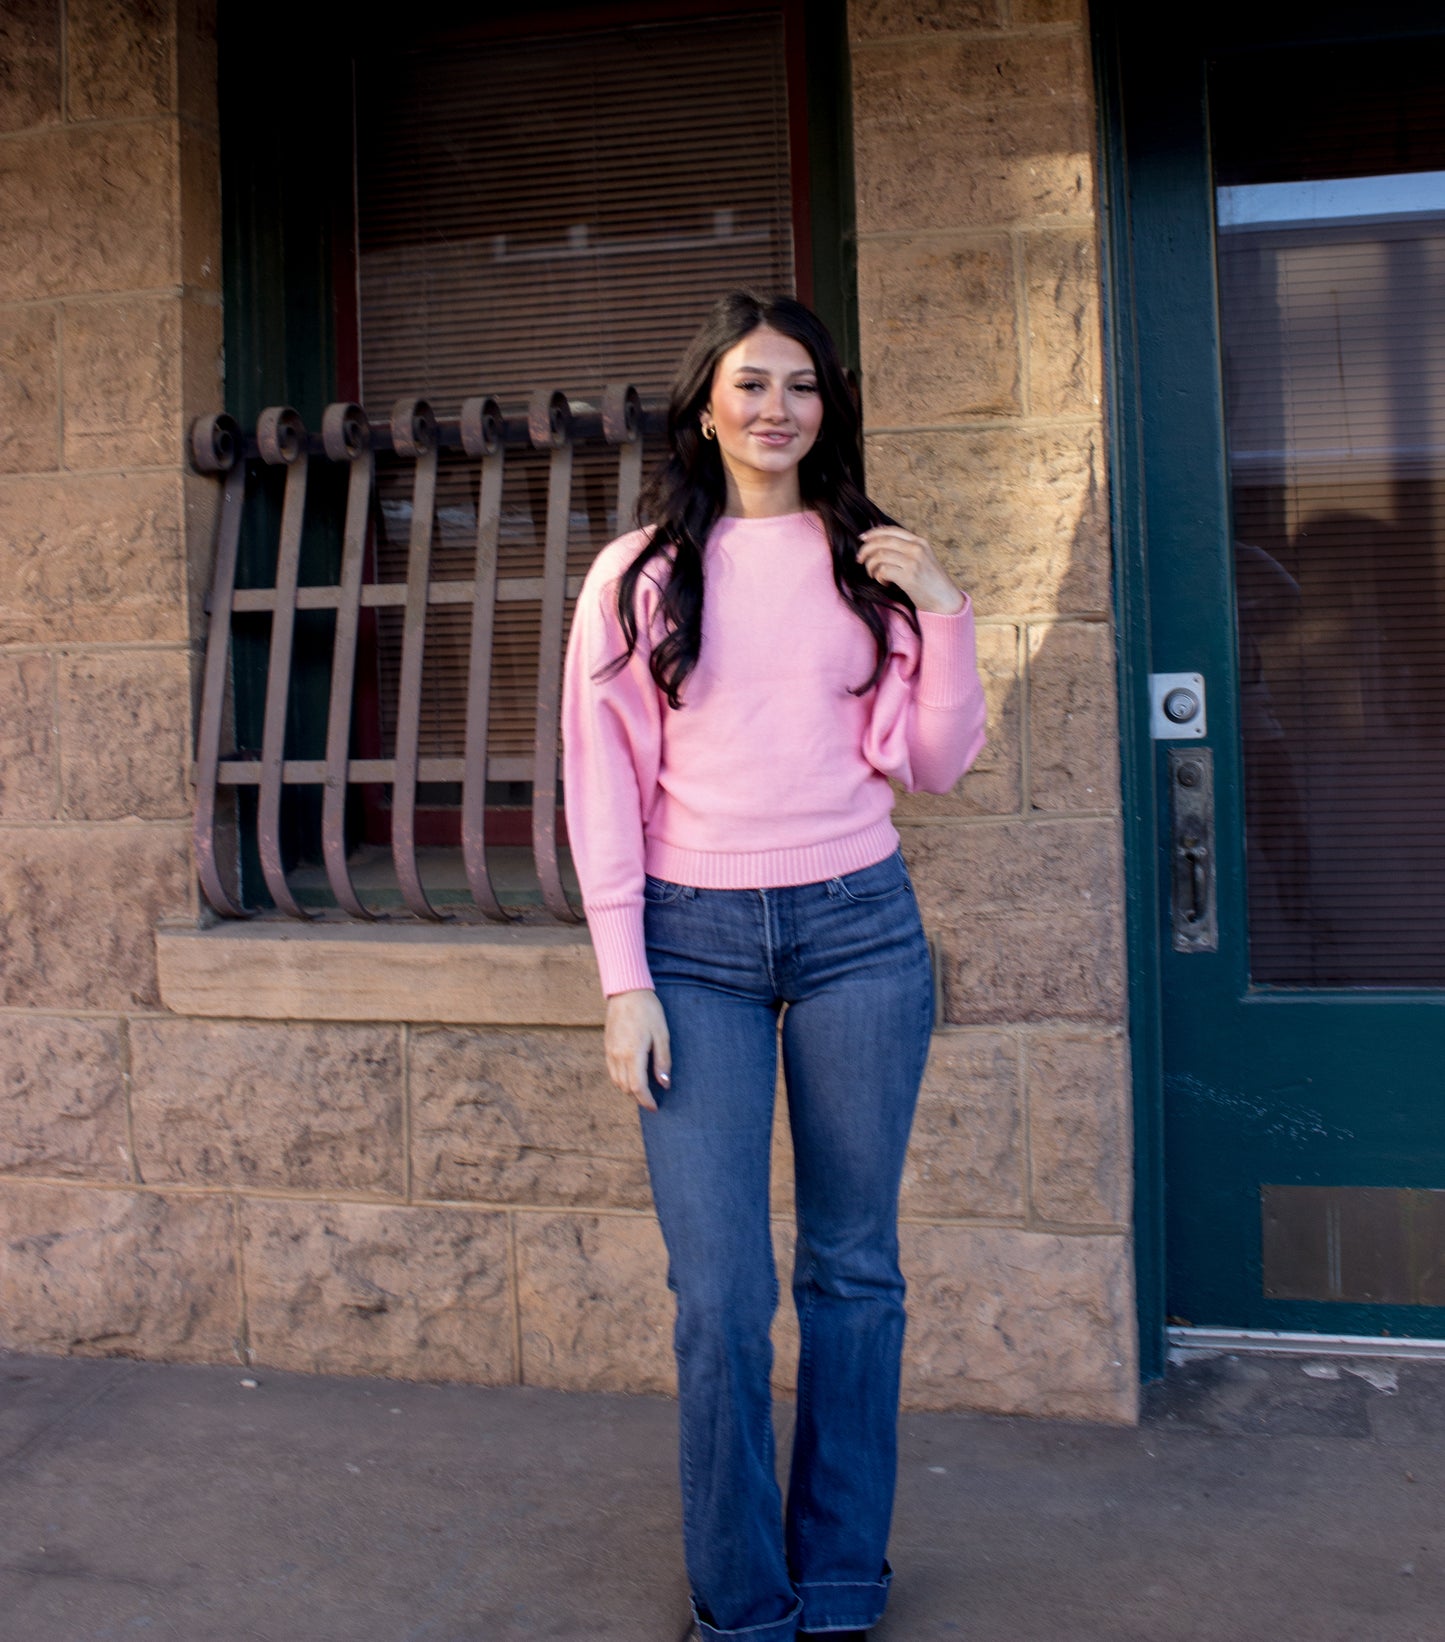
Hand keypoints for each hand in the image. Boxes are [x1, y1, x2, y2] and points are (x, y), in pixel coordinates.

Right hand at [604, 988, 671, 1110]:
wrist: (626, 991)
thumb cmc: (648, 1011)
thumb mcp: (662, 1035)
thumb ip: (663, 1061)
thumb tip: (664, 1084)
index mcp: (633, 1054)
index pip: (637, 1087)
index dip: (646, 1101)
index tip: (655, 1107)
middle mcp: (618, 1056)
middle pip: (625, 1088)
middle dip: (638, 1097)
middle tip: (651, 1100)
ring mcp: (610, 1051)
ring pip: (616, 1081)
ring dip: (629, 1089)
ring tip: (643, 1090)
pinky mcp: (607, 1046)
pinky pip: (611, 1071)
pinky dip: (620, 1079)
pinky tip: (631, 1076)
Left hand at [858, 526, 964, 615]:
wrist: (945, 600)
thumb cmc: (931, 582)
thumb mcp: (924, 558)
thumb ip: (907, 549)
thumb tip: (881, 543)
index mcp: (920, 542)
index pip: (892, 530)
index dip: (874, 533)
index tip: (863, 539)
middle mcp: (917, 549)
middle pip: (882, 542)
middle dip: (866, 550)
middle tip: (860, 560)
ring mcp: (913, 562)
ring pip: (880, 556)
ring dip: (871, 566)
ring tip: (874, 574)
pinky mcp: (909, 578)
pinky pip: (883, 571)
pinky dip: (879, 577)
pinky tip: (884, 582)